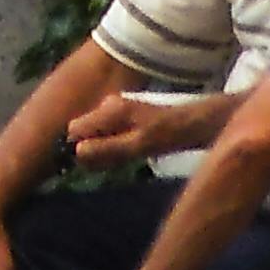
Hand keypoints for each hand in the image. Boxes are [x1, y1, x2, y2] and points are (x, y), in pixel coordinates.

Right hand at [61, 87, 175, 167]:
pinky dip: (113, 146)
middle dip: (91, 150)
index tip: (91, 164)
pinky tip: (130, 153)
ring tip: (124, 158)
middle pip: (84, 132)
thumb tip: (77, 152)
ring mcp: (117, 110)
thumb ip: (108, 148)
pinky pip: (108, 134)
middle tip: (112, 164)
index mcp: (109, 110)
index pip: (74, 128)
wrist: (195, 123)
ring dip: (103, 150)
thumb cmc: (168, 134)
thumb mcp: (138, 145)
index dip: (77, 147)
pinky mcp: (126, 117)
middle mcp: (108, 105)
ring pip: (96, 134)